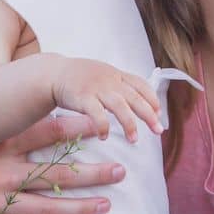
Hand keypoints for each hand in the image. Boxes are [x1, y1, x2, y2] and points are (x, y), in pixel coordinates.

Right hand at [0, 114, 125, 213]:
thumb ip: (19, 124)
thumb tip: (59, 110)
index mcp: (2, 145)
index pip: (46, 133)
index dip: (76, 128)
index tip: (102, 125)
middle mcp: (1, 173)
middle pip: (54, 174)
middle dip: (91, 174)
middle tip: (121, 171)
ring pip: (46, 207)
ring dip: (80, 207)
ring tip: (106, 203)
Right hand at [45, 55, 162, 142]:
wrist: (54, 73)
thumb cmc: (80, 78)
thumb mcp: (103, 74)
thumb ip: (119, 84)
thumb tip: (139, 100)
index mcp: (116, 74)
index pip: (141, 84)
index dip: (152, 98)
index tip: (159, 113)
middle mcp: (110, 80)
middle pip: (135, 97)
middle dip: (149, 114)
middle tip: (159, 130)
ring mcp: (97, 88)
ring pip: (120, 107)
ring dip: (129, 124)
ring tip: (134, 139)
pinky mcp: (83, 98)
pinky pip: (97, 114)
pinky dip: (103, 126)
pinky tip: (104, 137)